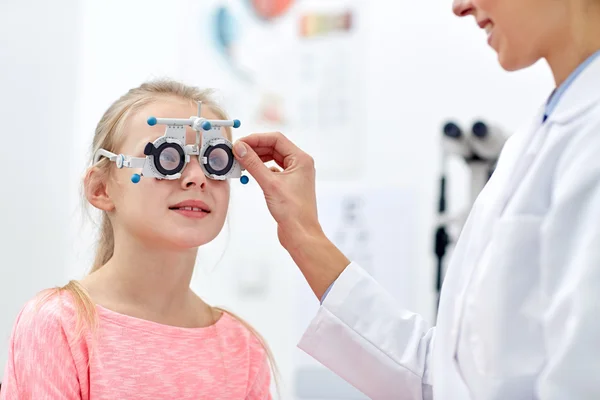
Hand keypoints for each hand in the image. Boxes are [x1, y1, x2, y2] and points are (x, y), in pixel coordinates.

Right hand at [233, 132, 349, 298]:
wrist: (300, 234)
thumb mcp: (269, 184)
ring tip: (241, 162)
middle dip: (255, 148)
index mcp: (301, 159)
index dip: (256, 138)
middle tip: (236, 152)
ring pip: (273, 158)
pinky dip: (261, 169)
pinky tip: (251, 173)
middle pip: (274, 147)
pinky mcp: (288, 185)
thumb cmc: (292, 211)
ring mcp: (294, 175)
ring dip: (257, 159)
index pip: (276, 139)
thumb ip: (253, 163)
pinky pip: (273, 170)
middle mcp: (300, 164)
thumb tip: (240, 148)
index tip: (240, 143)